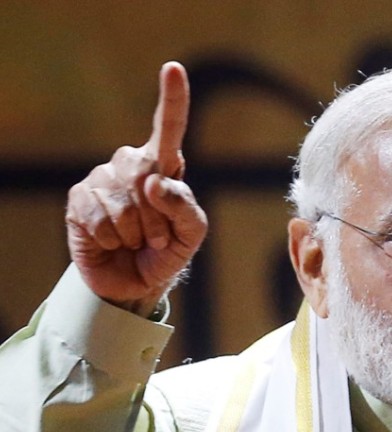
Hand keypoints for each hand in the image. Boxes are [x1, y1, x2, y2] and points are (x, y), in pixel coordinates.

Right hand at [65, 61, 207, 316]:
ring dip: (135, 232)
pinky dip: (112, 238)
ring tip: (135, 241)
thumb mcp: (192, 234)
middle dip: (157, 218)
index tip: (173, 68)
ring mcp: (101, 179)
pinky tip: (113, 242)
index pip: (168, 128)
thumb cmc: (168, 252)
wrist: (135, 283)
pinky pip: (99, 218)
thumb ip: (186, 207)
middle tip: (157, 238)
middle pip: (145, 175)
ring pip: (123, 201)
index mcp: (163, 166)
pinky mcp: (78, 199)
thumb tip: (155, 182)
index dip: (172, 99)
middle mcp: (130, 164)